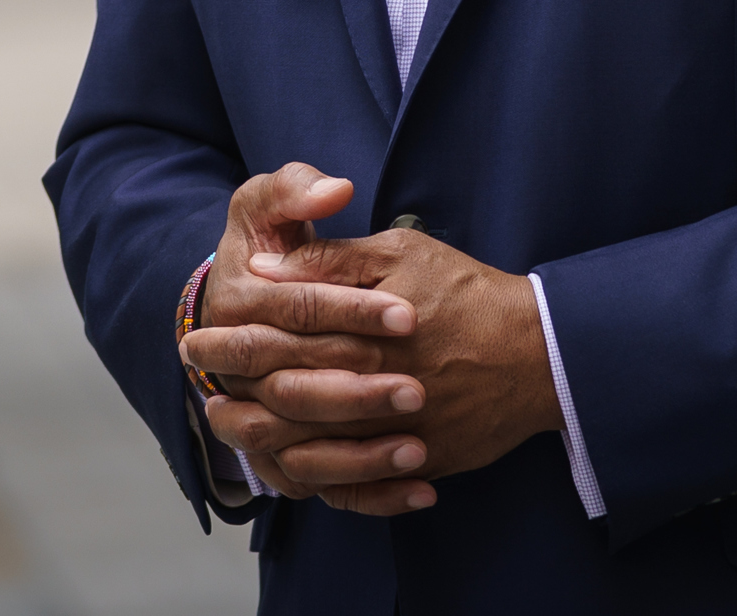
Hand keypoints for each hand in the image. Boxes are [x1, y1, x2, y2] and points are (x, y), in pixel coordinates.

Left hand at [185, 180, 559, 515]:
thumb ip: (333, 258)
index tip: (197, 335)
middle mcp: (372, 386)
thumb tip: (269, 266)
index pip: (280, 337)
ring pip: (308, 446)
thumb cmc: (466, 292)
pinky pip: (356, 483)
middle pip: (284, 393)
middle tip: (198, 381)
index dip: (233, 338)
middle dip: (233, 386)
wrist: (539, 351)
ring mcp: (394, 431)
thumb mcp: (401, 254)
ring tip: (226, 425)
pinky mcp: (418, 460)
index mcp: (361, 331)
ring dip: (259, 438)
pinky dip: (316, 477)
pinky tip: (288, 466)